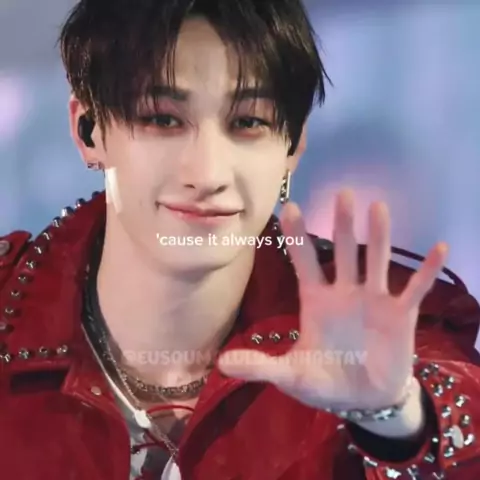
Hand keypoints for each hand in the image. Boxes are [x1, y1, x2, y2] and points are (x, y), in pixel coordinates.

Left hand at [218, 189, 446, 414]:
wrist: (363, 399)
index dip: (297, 236)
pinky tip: (439, 248)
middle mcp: (344, 293)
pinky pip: (415, 289)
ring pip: (376, 261)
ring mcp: (373, 300)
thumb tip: (221, 363)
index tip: (290, 207)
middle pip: (342, 252)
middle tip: (341, 193)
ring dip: (378, 236)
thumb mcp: (291, 375)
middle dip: (341, 224)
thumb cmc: (325, 381)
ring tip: (378, 207)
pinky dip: (427, 271)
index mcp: (315, 301)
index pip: (304, 261)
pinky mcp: (400, 315)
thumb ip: (260, 366)